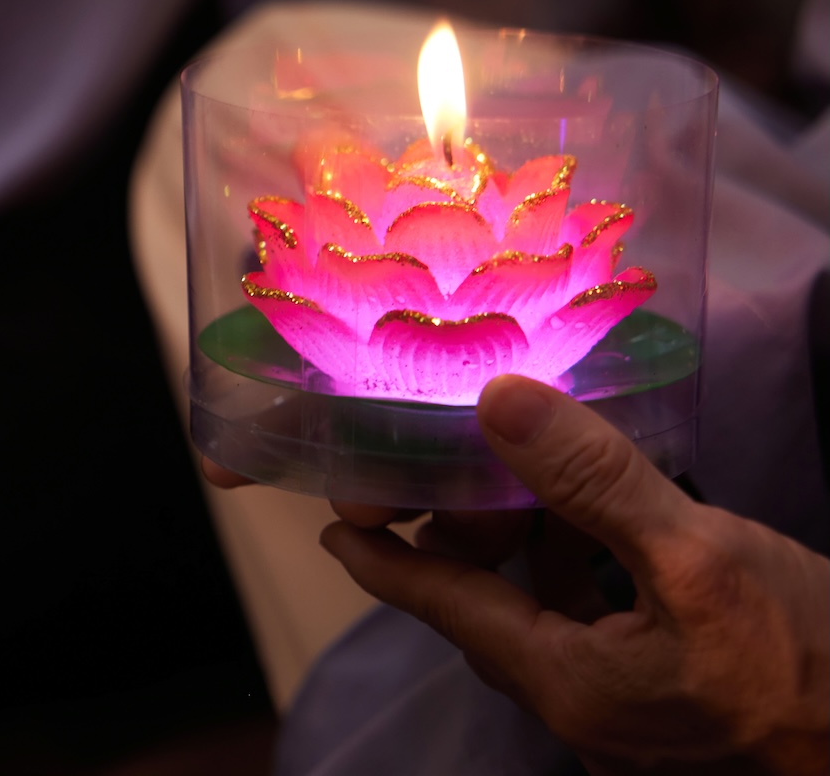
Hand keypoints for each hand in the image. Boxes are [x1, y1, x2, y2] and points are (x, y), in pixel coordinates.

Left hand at [321, 376, 829, 774]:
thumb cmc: (808, 662)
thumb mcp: (697, 554)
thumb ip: (591, 479)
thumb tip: (496, 400)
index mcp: (566, 682)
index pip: (445, 608)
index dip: (386, 563)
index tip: (335, 530)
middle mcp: (584, 711)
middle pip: (492, 613)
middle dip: (465, 542)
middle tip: (449, 469)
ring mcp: (633, 718)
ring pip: (549, 619)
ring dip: (532, 551)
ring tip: (531, 474)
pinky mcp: (678, 705)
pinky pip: (602, 631)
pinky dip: (587, 573)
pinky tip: (610, 525)